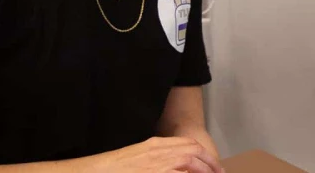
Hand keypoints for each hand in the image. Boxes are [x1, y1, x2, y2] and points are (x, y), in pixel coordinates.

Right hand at [89, 136, 223, 172]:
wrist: (95, 171)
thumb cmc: (113, 168)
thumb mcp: (137, 157)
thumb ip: (153, 158)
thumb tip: (167, 166)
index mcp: (154, 145)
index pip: (188, 144)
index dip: (203, 153)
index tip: (212, 164)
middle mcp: (158, 151)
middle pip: (193, 150)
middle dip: (210, 162)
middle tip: (219, 172)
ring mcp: (157, 163)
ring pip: (190, 161)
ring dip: (204, 169)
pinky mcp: (155, 172)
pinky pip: (180, 172)